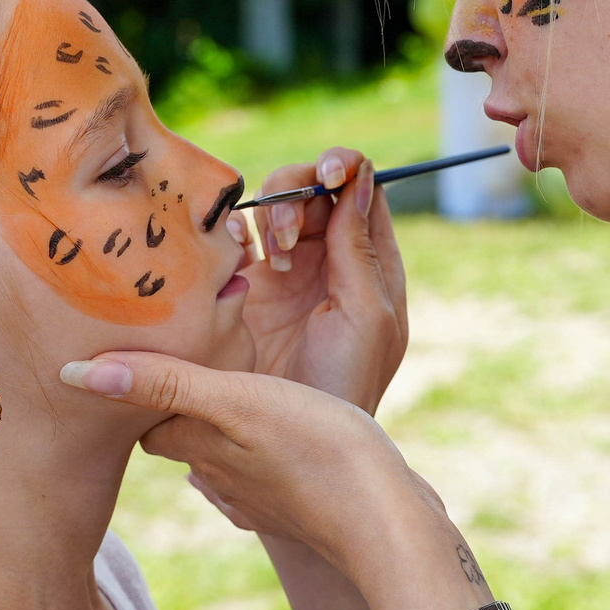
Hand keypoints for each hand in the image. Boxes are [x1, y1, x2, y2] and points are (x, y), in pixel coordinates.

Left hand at [59, 351, 480, 609]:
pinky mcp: (299, 505)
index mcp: (200, 445)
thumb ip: (163, 384)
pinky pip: (264, 474)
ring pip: (222, 455)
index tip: (126, 351)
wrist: (388, 523)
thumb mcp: (238, 402)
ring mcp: (261, 497)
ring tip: (224, 391)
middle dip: (169, 403)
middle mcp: (222, 476)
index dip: (131, 387)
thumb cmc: (317, 452)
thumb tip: (74, 375)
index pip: (143, 417)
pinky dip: (259, 452)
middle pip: (179, 435)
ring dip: (217, 427)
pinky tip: (276, 439)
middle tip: (172, 358)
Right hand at [235, 148, 408, 413]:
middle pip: (313, 190)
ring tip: (274, 258)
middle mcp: (331, 260)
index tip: (326, 174)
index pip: (362, 188)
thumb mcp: (365, 315)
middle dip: (299, 195)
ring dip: (272, 214)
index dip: (343, 168)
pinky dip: (237, 230)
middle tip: (288, 238)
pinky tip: (242, 254)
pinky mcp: (246, 288)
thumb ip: (359, 248)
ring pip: (276, 208)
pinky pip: (240, 238)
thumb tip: (359, 179)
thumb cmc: (345, 386)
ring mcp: (287, 273)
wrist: (295, 440)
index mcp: (371, 263)